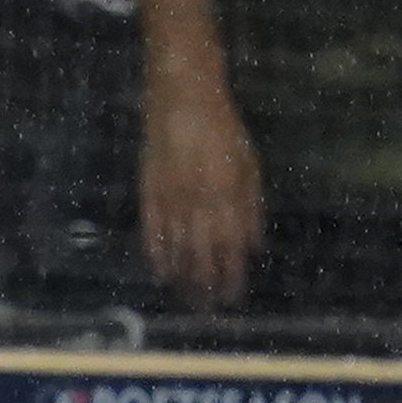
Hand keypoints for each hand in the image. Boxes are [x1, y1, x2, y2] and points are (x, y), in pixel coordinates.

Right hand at [138, 60, 258, 304]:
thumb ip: (250, 207)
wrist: (183, 96)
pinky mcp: (148, 188)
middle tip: (209, 306)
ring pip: (177, 245)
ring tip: (186, 297)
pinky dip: (156, 251)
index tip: (233, 295)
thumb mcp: (248, 165)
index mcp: (229, 194)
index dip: (232, 273)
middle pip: (203, 253)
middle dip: (207, 283)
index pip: (232, 246)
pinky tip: (160, 269)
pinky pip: (152, 228)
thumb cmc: (222, 129)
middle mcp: (200, 200)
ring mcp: (171, 195)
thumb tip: (253, 245)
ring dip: (183, 274)